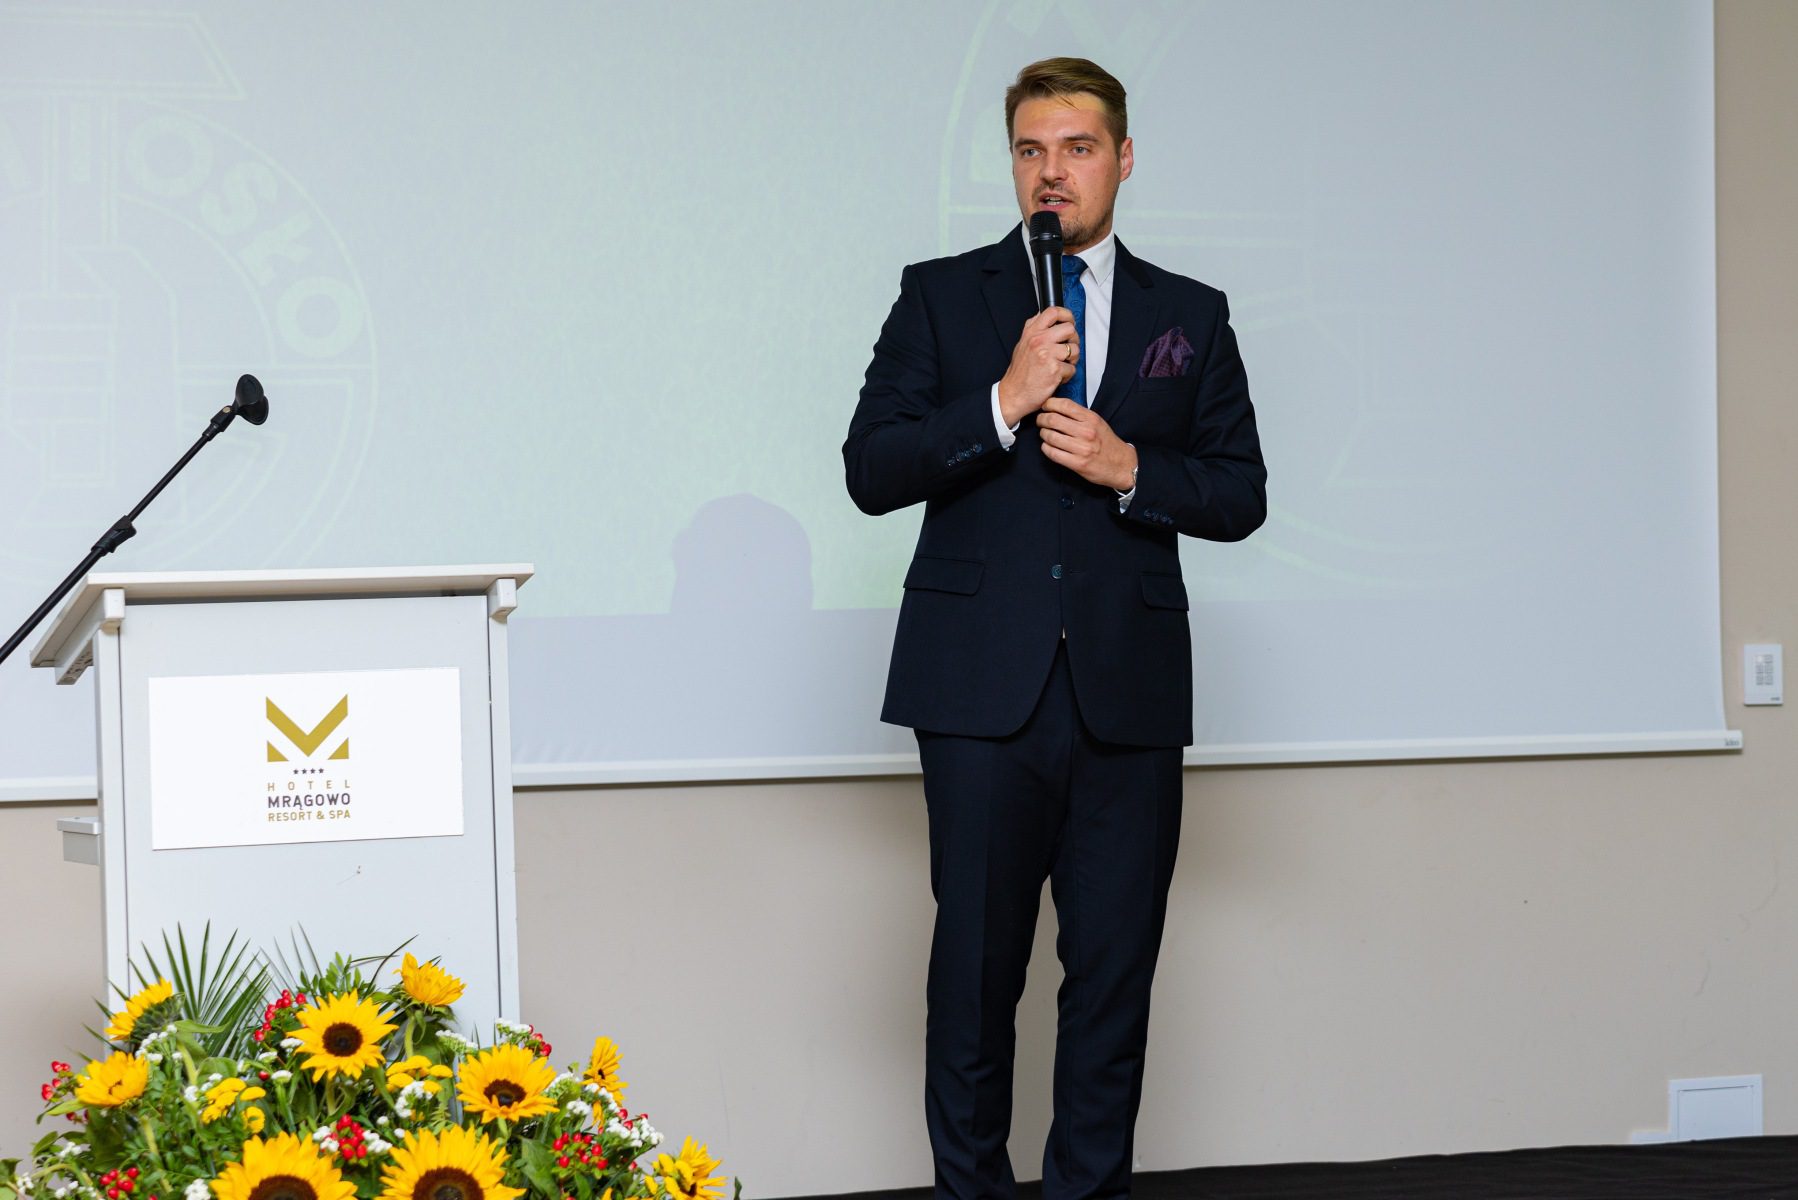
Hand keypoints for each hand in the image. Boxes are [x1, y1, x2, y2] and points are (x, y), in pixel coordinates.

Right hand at [997, 307, 1078, 426]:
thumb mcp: (1022, 344)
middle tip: (1067, 349)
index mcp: (1031, 333)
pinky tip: (1056, 377)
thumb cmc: (1019, 373)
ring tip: (1061, 365)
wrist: (1013, 394)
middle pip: (1069, 329)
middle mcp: (1039, 341)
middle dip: (1073, 340)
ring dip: (1072, 360)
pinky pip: (1072, 368)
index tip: (1069, 321)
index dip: (1066, 315)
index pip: (1052, 312)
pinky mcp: (1055, 369)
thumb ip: (1033, 329)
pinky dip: (1067, 375)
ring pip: (1075, 349)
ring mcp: (1047, 354)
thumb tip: (1044, 316)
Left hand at [1036, 397, 1137, 490]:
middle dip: (1041, 419)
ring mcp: (1081, 448)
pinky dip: (1046, 448)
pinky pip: (1052, 453)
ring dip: (1043, 434)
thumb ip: (1079, 415)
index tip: (1045, 406)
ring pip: (1050, 436)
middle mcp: (1086, 432)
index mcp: (1091, 419)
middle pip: (1053, 420)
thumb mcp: (1097, 422)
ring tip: (1045, 434)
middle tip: (1040, 421)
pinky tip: (1048, 446)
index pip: (1065, 405)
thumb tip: (1057, 407)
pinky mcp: (1077, 463)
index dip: (1049, 404)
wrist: (1121, 464)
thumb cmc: (1106, 442)